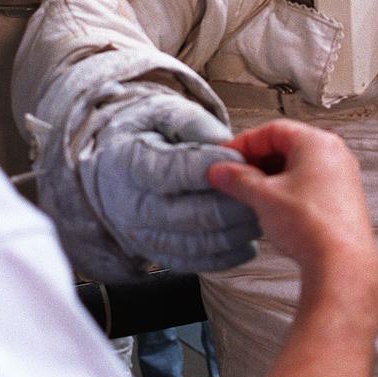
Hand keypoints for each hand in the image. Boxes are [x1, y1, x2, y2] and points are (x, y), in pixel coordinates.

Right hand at [79, 94, 259, 270]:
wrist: (113, 173)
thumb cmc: (143, 138)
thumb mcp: (160, 114)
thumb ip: (191, 122)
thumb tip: (222, 140)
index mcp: (130, 166)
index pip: (175, 172)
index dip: (212, 166)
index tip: (242, 156)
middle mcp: (135, 208)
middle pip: (193, 214)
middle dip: (236, 201)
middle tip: (264, 186)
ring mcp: (147, 237)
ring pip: (201, 242)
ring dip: (238, 229)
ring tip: (262, 208)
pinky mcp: (162, 255)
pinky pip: (200, 262)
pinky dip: (230, 253)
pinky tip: (248, 236)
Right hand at [208, 120, 377, 290]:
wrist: (341, 264)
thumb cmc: (313, 225)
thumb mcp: (264, 197)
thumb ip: (238, 179)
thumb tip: (222, 171)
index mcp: (318, 143)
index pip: (273, 130)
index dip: (244, 143)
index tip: (226, 158)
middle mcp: (334, 155)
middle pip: (286, 146)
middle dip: (256, 162)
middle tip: (234, 177)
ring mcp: (341, 177)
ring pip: (297, 167)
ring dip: (270, 177)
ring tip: (250, 195)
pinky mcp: (341, 199)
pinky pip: (308, 184)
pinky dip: (286, 190)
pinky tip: (272, 208)